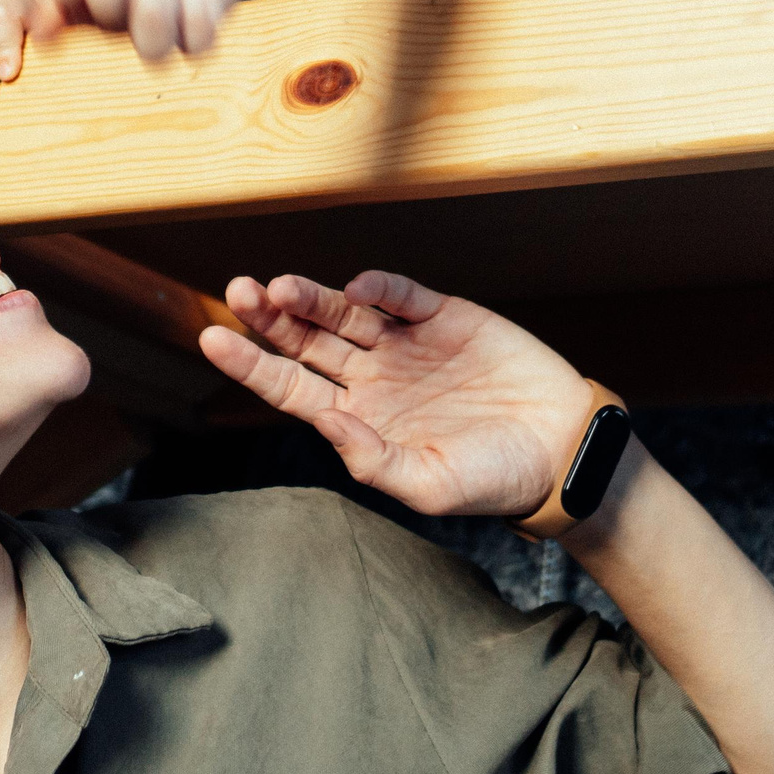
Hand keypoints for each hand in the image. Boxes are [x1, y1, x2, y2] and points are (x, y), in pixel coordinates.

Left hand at [199, 271, 601, 519]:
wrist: (560, 452)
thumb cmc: (493, 479)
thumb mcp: (427, 486)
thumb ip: (373, 459)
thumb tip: (325, 420)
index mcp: (356, 417)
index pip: (289, 387)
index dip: (251, 364)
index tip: (212, 339)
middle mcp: (371, 375)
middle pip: (305, 340)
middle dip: (268, 318)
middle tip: (238, 293)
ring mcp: (404, 343)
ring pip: (343, 313)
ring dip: (311, 298)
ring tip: (279, 288)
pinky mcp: (443, 316)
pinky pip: (401, 296)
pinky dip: (379, 288)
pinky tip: (359, 287)